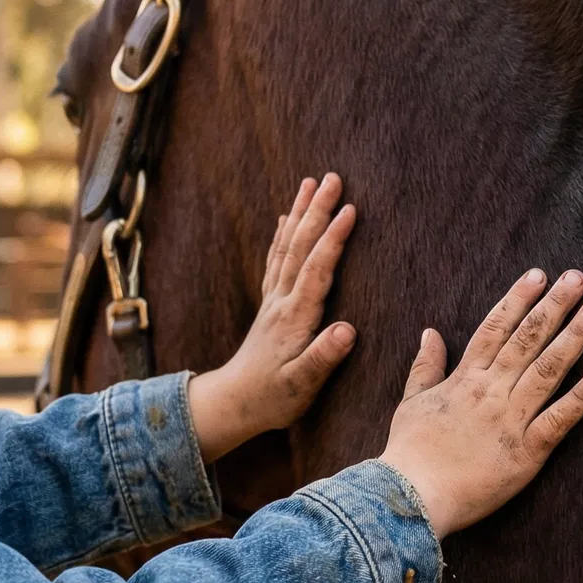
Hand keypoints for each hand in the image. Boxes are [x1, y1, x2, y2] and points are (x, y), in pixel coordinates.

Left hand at [187, 175, 355, 462]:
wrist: (232, 404)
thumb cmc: (272, 398)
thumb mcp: (301, 386)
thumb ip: (323, 357)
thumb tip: (347, 330)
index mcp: (295, 318)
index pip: (317, 270)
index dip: (333, 239)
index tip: (350, 210)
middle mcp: (282, 302)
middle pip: (300, 247)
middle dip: (317, 210)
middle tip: (333, 178)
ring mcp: (273, 300)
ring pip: (287, 247)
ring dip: (300, 213)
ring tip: (311, 183)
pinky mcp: (270, 305)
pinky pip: (276, 260)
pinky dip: (283, 234)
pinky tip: (287, 217)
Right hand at [380, 269, 582, 538]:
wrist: (410, 497)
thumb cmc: (409, 453)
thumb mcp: (411, 402)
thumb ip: (425, 366)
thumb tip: (429, 332)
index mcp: (465, 379)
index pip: (495, 328)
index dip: (518, 299)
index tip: (538, 275)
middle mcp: (490, 391)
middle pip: (527, 339)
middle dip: (554, 306)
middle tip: (578, 278)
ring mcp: (510, 419)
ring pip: (547, 370)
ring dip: (574, 338)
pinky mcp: (526, 452)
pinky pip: (558, 420)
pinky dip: (580, 398)